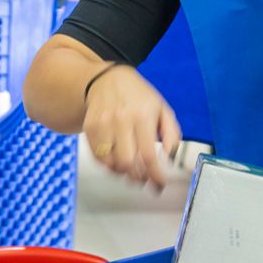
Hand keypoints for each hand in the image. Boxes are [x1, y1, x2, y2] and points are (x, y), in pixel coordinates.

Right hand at [82, 64, 181, 189]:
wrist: (108, 79)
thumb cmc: (138, 96)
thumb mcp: (162, 109)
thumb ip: (171, 134)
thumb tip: (171, 158)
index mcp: (143, 115)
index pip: (148, 155)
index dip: (155, 175)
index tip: (159, 184)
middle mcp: (121, 120)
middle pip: (127, 163)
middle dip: (138, 177)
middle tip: (145, 178)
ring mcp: (103, 124)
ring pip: (111, 164)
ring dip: (123, 172)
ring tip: (132, 169)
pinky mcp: (90, 128)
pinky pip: (98, 158)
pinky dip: (109, 165)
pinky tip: (118, 160)